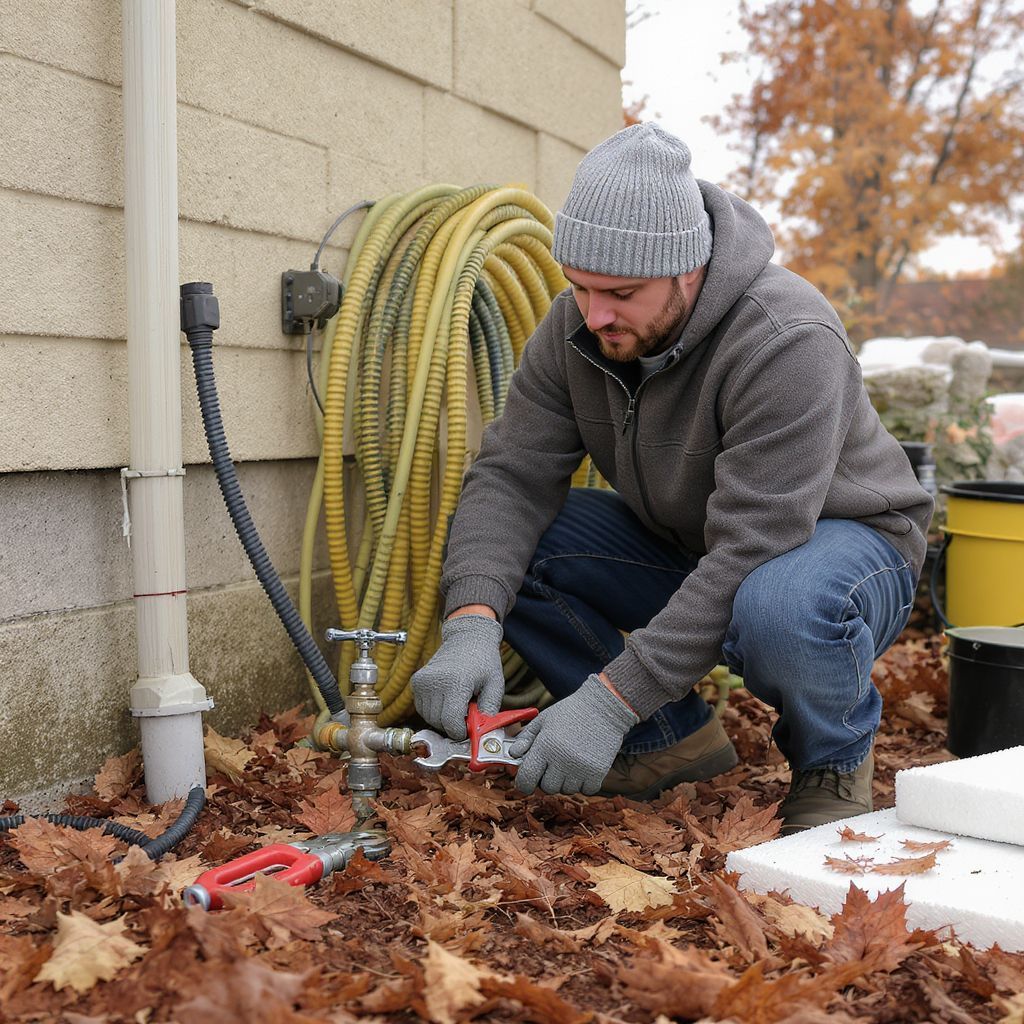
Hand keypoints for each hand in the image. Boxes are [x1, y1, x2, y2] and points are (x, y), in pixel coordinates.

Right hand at [412, 613, 504, 739]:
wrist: (467, 637)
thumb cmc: (484, 661)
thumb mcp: (495, 685)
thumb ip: (489, 711)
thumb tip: (481, 734)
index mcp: (455, 683)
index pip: (450, 722)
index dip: (460, 732)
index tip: (469, 728)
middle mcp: (434, 682)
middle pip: (439, 722)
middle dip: (453, 725)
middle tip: (467, 713)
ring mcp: (422, 681)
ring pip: (429, 718)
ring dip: (443, 718)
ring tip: (458, 704)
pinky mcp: (416, 682)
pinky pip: (423, 709)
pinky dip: (434, 710)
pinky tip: (447, 700)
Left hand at [508, 675, 638, 794]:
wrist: (603, 707)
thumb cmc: (570, 711)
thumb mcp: (543, 720)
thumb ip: (525, 738)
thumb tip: (513, 755)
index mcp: (544, 747)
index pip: (526, 780)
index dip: (523, 783)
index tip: (526, 780)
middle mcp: (561, 761)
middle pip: (547, 788)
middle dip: (546, 779)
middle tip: (552, 764)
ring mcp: (580, 769)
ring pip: (566, 790)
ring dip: (566, 781)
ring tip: (570, 761)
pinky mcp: (598, 773)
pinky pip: (586, 790)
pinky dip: (584, 783)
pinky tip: (583, 766)